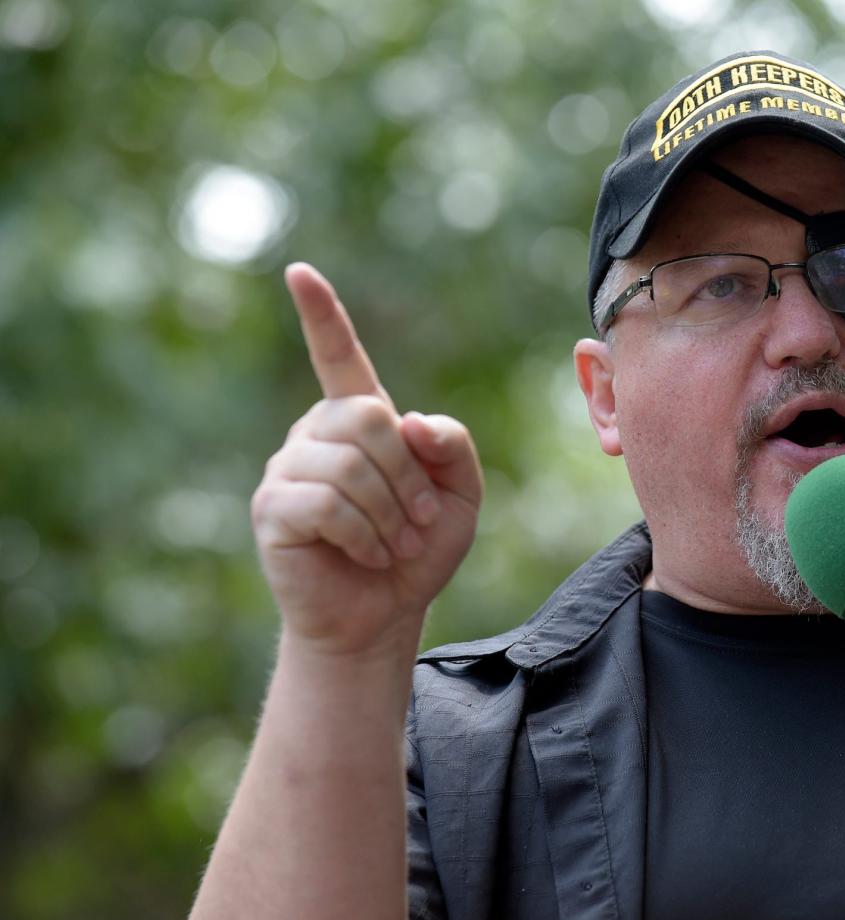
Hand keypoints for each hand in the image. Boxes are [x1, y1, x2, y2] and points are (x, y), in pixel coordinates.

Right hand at [250, 263, 482, 659]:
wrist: (384, 613)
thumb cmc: (419, 550)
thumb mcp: (461, 493)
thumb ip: (451, 444)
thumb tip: (404, 418)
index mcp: (361, 419)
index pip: (338, 356)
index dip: (321, 315)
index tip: (299, 271)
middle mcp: (317, 433)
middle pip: (368, 417)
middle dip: (408, 475)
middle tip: (418, 521)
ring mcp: (289, 468)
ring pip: (348, 464)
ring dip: (389, 514)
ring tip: (394, 545)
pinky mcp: (273, 508)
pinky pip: (324, 502)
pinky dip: (363, 534)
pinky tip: (367, 554)